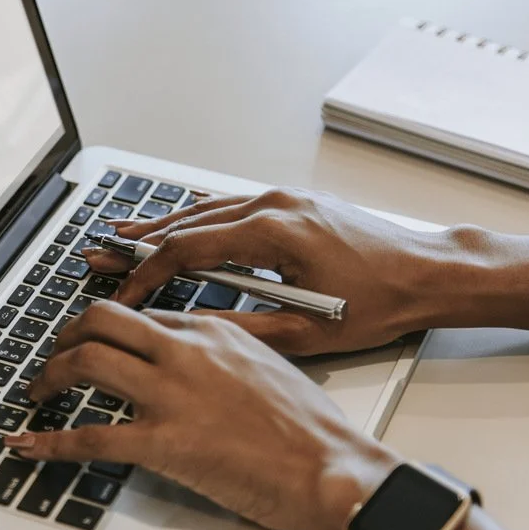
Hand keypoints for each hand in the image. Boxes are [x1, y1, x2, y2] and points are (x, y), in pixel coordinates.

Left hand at [4, 303, 398, 529]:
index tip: (89, 336)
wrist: (331, 467)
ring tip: (38, 393)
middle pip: (102, 320)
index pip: (141, 313)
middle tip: (54, 356)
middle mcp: (185, 350)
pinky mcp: (164, 441)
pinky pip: (91, 436)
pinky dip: (49, 442)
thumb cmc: (311, 429)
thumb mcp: (269, 367)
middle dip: (66, 335)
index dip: (105, 325)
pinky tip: (27, 446)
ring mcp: (172, 394)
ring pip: (87, 362)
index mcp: (212, 330)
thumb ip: (224, 357)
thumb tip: (193, 368)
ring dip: (50, 376)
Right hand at [85, 188, 450, 355]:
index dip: (147, 273)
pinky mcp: (292, 203)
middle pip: (187, 222)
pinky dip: (195, 217)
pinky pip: (229, 205)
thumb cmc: (381, 302)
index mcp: (274, 232)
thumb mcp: (307, 331)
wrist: (429, 273)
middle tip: (99, 252)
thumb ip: (242, 327)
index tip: (124, 293)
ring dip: (161, 224)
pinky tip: (175, 222)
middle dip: (138, 242)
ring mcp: (282, 198)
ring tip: (121, 234)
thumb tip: (191, 328)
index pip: (189, 249)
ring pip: (205, 209)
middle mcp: (274, 204)